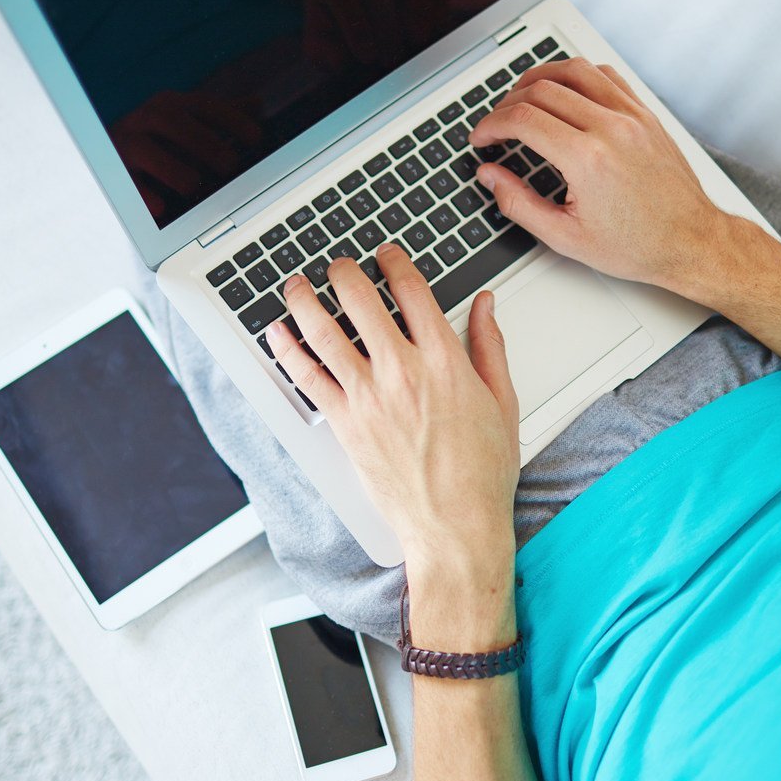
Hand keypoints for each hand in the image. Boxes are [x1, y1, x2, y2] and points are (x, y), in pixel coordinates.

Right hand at [111, 89, 261, 222]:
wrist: (109, 148)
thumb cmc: (162, 136)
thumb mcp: (191, 123)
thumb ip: (221, 116)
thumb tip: (256, 103)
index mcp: (172, 105)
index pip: (203, 105)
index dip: (231, 119)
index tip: (257, 138)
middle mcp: (147, 118)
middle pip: (172, 122)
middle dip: (204, 143)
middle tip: (231, 166)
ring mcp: (126, 142)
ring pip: (144, 148)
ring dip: (172, 168)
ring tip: (194, 186)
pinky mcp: (113, 169)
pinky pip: (124, 180)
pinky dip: (142, 193)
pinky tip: (161, 208)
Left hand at [265, 244, 518, 634]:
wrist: (454, 525)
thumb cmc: (482, 472)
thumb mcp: (503, 401)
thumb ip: (490, 346)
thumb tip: (486, 305)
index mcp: (445, 360)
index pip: (412, 291)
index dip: (394, 263)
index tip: (386, 255)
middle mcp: (402, 371)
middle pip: (361, 301)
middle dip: (345, 273)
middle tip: (337, 265)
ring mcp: (369, 397)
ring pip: (325, 332)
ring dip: (305, 300)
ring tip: (296, 285)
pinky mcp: (346, 424)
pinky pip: (307, 377)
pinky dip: (287, 350)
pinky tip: (277, 333)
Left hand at [303, 0, 449, 72]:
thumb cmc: (333, 15)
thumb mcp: (318, 34)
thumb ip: (321, 50)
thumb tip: (338, 62)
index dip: (357, 27)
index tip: (367, 57)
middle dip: (386, 25)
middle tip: (393, 58)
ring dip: (417, 5)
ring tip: (420, 39)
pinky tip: (437, 24)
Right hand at [470, 57, 722, 292]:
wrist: (689, 241)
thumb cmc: (637, 244)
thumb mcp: (565, 237)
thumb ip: (519, 203)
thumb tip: (490, 176)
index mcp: (586, 160)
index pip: (523, 119)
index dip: (491, 125)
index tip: (482, 137)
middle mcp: (610, 128)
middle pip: (541, 89)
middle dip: (506, 103)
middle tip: (496, 125)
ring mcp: (631, 116)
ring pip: (573, 70)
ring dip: (538, 77)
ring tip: (521, 96)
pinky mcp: (645, 114)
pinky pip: (605, 75)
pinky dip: (577, 75)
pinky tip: (565, 91)